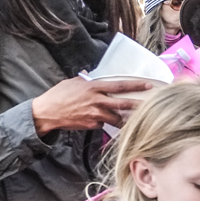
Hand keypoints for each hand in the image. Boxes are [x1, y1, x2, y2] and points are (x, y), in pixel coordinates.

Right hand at [31, 77, 146, 135]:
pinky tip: (100, 119)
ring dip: (124, 118)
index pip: (120, 86)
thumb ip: (86, 80)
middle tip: (152, 106)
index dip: (135, 86)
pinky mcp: (91, 125)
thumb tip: (90, 75)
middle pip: (123, 104)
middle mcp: (97, 101)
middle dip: (139, 106)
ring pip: (116, 118)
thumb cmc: (59, 95)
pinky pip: (103, 124)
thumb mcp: (73, 82)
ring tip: (134, 118)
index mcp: (94, 88)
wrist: (47, 113)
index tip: (148, 86)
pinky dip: (104, 122)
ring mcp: (95, 115)